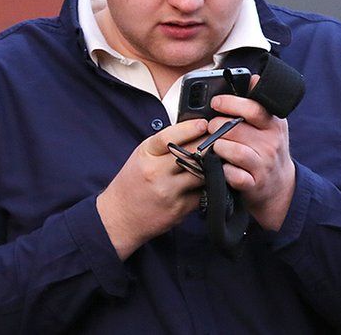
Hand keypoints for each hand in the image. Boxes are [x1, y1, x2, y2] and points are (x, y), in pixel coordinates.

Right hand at [97, 119, 207, 259]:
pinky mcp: (179, 209)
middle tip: (220, 140)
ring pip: (202, 174)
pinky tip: (208, 182)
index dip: (190, 128)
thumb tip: (195, 131)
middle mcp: (156, 172)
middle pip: (191, 154)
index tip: (204, 124)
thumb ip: (164, 145)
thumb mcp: (142, 156)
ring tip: (217, 160)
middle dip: (209, 145)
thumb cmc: (133, 182)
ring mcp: (168, 192)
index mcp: (146, 154)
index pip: (170, 137)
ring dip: (213, 167)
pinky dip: (208, 186)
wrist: (120, 216)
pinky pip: (202, 193)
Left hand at [207, 75, 295, 230]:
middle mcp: (271, 143)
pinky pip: (232, 175)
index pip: (254, 108)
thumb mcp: (270, 124)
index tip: (215, 102)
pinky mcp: (254, 184)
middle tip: (210, 126)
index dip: (231, 103)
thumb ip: (260, 102)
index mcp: (274, 124)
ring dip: (217, 146)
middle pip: (236, 129)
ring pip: (233, 150)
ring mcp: (263, 165)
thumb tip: (252, 76)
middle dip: (216, 126)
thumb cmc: (268, 149)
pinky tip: (220, 166)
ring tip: (214, 145)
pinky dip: (222, 170)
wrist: (280, 186)